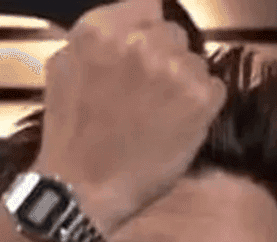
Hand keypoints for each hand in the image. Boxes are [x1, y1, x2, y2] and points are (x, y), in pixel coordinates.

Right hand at [33, 0, 226, 235]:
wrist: (83, 188)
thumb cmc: (70, 136)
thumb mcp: (63, 69)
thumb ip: (95, 38)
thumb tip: (123, 23)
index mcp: (102, 28)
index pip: (147, 5)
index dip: (145, 30)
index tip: (141, 55)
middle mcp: (141, 40)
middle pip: (173, 33)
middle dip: (163, 58)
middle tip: (146, 95)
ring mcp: (175, 68)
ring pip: (194, 62)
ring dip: (182, 83)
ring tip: (157, 117)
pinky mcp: (202, 98)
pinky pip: (214, 88)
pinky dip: (200, 107)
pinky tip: (174, 128)